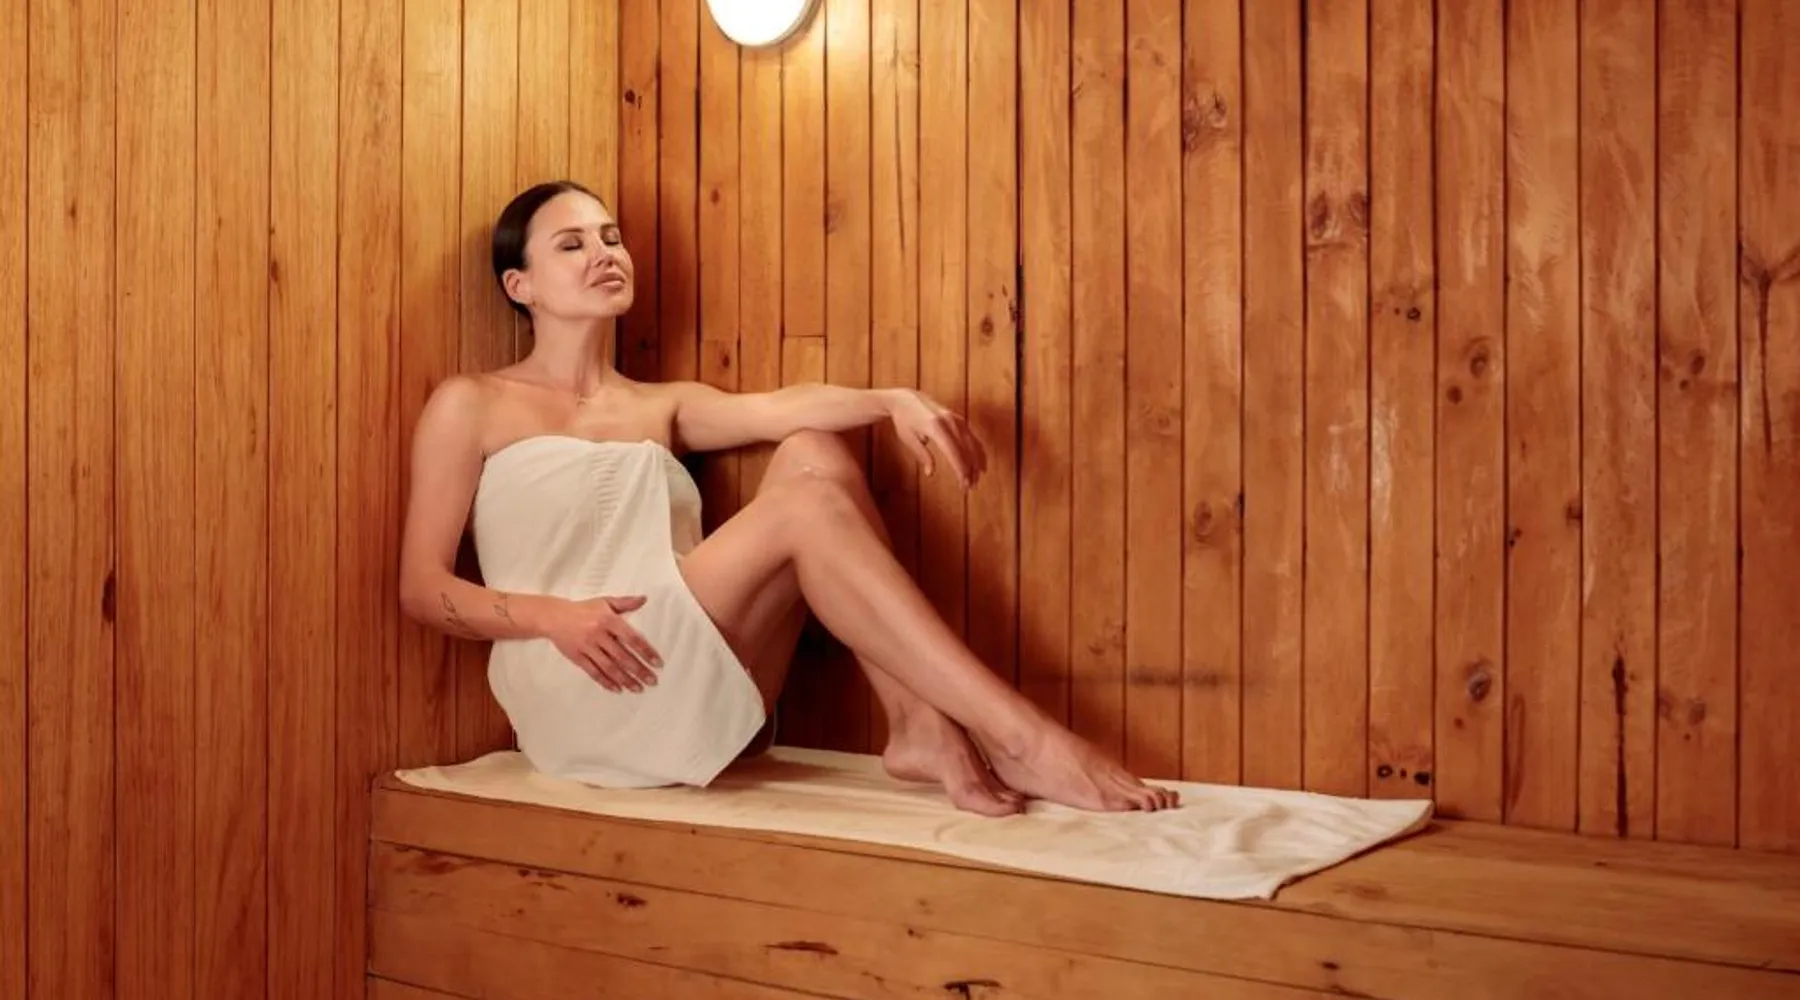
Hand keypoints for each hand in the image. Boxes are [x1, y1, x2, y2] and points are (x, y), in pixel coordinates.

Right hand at [543, 595, 662, 691]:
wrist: (554, 616)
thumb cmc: (582, 609)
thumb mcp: (605, 602)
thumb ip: (625, 603)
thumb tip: (644, 599)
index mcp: (608, 620)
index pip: (632, 638)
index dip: (646, 651)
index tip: (657, 663)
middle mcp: (598, 634)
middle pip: (622, 656)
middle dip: (639, 670)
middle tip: (652, 680)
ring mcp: (587, 647)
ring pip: (609, 667)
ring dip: (625, 679)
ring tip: (638, 688)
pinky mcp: (578, 657)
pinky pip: (594, 672)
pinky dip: (606, 682)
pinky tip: (617, 689)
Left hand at [886, 389, 986, 488]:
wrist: (906, 398)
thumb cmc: (904, 420)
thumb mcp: (908, 439)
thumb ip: (922, 455)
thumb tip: (931, 473)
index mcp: (935, 427)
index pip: (953, 452)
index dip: (960, 470)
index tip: (963, 484)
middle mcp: (949, 421)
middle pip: (965, 450)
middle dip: (969, 470)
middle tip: (970, 487)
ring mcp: (956, 419)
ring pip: (972, 444)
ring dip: (976, 463)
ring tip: (976, 479)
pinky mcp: (958, 419)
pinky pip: (971, 437)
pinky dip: (977, 451)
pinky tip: (980, 463)